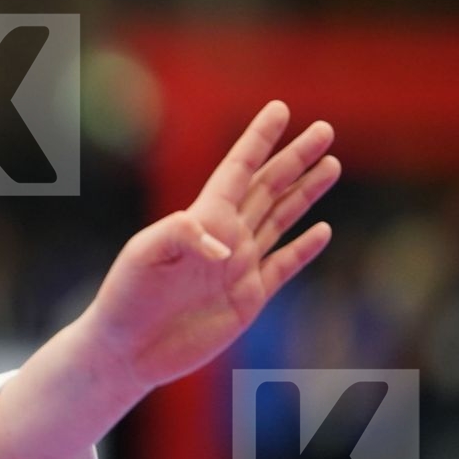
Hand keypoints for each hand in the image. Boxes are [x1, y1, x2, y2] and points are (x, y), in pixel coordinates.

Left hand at [82, 100, 340, 397]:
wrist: (128, 349)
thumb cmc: (127, 297)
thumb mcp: (143, 258)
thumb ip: (180, 238)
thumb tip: (225, 246)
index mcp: (201, 219)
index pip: (237, 170)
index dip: (258, 140)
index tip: (279, 109)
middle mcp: (225, 237)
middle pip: (268, 187)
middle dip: (295, 158)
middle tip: (325, 129)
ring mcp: (239, 267)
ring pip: (281, 218)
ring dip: (306, 193)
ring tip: (332, 165)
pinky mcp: (249, 298)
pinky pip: (283, 266)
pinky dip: (304, 248)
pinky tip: (323, 229)